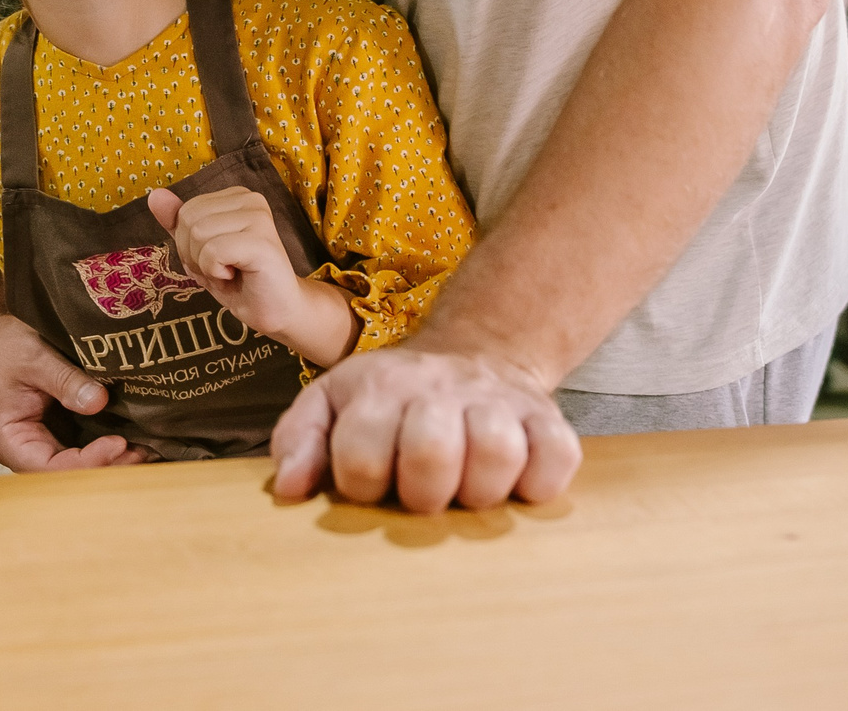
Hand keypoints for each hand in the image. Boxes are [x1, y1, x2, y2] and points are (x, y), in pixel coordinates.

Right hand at [0, 307, 147, 470]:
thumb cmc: (7, 342)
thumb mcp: (35, 357)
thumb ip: (65, 380)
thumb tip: (99, 402)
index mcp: (8, 439)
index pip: (49, 467)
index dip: (87, 462)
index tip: (118, 443)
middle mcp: (24, 449)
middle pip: (66, 473)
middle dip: (105, 467)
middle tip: (142, 453)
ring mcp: (42, 443)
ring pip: (78, 465)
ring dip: (111, 462)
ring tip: (146, 451)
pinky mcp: (57, 431)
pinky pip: (83, 447)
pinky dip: (107, 447)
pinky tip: (134, 443)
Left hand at [148, 186, 355, 365]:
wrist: (276, 311)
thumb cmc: (240, 281)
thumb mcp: (200, 250)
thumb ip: (179, 222)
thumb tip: (155, 196)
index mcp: (237, 196)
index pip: (186, 211)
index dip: (188, 244)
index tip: (216, 260)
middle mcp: (251, 199)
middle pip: (189, 221)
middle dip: (194, 254)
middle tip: (222, 269)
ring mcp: (259, 218)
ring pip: (198, 235)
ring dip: (206, 266)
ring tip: (231, 272)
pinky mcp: (262, 242)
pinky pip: (213, 252)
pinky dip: (216, 272)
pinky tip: (239, 276)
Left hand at [269, 342, 581, 513]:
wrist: (473, 356)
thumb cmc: (393, 399)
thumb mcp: (333, 402)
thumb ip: (301, 439)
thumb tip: (290, 488)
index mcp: (380, 386)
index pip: (362, 455)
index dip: (362, 485)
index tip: (372, 482)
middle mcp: (440, 388)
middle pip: (431, 453)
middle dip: (423, 491)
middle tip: (423, 492)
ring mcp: (499, 403)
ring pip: (497, 452)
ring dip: (480, 487)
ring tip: (467, 487)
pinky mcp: (548, 420)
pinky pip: (557, 459)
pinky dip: (539, 482)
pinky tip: (515, 482)